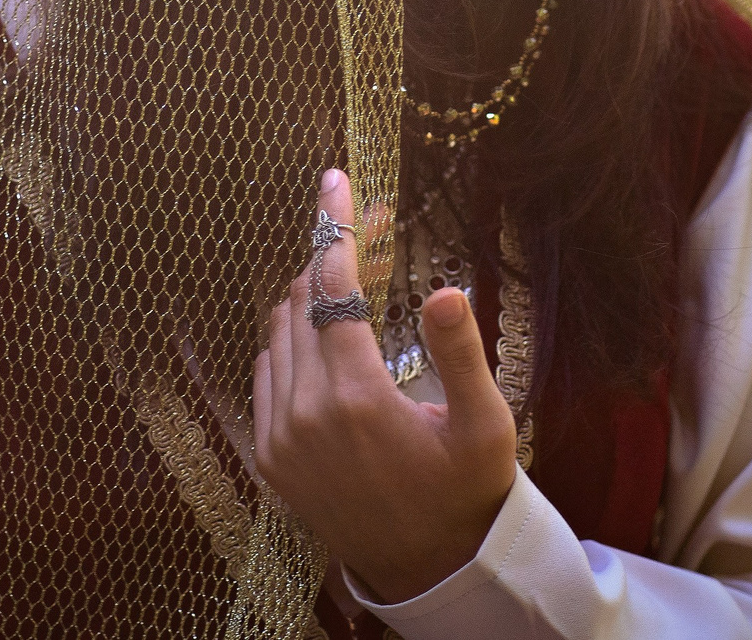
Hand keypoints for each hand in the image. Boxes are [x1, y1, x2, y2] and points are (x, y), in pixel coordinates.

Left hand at [253, 169, 518, 604]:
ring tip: (354, 283)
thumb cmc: (466, 491)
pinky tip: (326, 337)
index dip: (334, 229)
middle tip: (370, 230)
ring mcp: (279, 436)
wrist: (428, 569)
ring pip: (277, 332)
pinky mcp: (269, 455)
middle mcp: (304, 414)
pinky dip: (290, 341)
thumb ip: (462, 353)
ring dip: (309, 297)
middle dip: (332, 257)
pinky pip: (266, 372)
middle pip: (300, 301)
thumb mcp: (485, 424)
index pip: (331, 288)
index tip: (334, 181)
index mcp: (355, 398)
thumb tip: (445, 289)